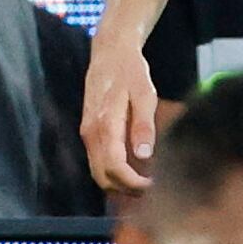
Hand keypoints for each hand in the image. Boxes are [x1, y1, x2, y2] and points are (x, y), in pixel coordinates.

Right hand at [80, 30, 160, 195]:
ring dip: (119, 184)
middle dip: (127, 190)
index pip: (115, 168)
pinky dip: (114, 173)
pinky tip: (134, 170)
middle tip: (152, 189)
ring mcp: (88, 134)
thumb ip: (143, 125)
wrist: (109, 53)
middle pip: (103, 178)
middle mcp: (91, 134)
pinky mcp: (89, 133)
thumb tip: (144, 155)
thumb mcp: (144, 94)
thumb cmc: (130, 72)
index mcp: (105, 126)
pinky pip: (98, 162)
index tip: (154, 185)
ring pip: (98, 173)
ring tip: (145, 183)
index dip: (134, 184)